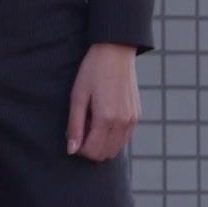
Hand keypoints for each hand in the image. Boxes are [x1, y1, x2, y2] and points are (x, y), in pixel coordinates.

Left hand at [67, 42, 139, 160]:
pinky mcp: (136, 116)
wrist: (115, 53)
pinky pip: (124, 138)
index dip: (79, 149)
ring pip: (116, 148)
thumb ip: (74, 125)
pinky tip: (102, 119)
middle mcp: (123, 123)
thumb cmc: (92, 72)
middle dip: (89, 147)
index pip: (93, 151)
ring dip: (101, 142)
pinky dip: (111, 136)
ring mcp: (133, 120)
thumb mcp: (77, 96)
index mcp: (106, 118)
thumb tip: (71, 149)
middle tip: (80, 127)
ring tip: (90, 121)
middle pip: (105, 153)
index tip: (72, 136)